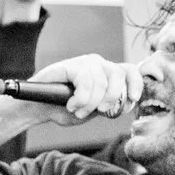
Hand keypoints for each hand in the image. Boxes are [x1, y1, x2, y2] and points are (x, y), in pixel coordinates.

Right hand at [28, 53, 142, 123]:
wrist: (39, 108)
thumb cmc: (65, 109)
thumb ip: (109, 106)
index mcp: (108, 74)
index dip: (135, 85)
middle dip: (112, 97)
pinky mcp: (72, 65)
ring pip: (101, 82)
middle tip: (99, 111)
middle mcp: (99, 65)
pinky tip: (71, 104)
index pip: (130, 71)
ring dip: (91, 103)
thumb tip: (124, 105)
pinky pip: (85, 81)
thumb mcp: (92, 110)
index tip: (131, 101)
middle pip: (118, 75)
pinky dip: (80, 99)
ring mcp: (86, 63)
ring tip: (78, 110)